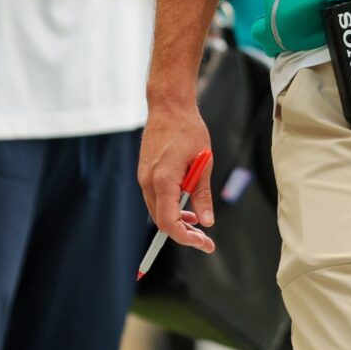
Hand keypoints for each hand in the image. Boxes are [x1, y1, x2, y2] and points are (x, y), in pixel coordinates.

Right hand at [138, 96, 214, 255]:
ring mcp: (143, 177)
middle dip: (183, 234)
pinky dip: (170, 207)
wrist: (168, 106)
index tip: (203, 243)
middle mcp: (148, 181)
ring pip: (157, 211)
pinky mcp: (145, 172)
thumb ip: (202, 195)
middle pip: (161, 221)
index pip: (169, 223)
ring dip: (176, 220)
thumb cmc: (188, 130)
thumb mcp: (203, 163)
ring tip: (197, 223)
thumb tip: (207, 222)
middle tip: (205, 239)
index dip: (186, 238)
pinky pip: (155, 198)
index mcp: (163, 180)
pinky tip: (186, 205)